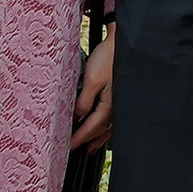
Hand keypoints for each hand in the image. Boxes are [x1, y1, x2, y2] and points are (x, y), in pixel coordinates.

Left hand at [73, 35, 115, 150]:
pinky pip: (113, 118)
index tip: (68, 147)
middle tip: (75, 148)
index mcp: (109, 107)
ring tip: (90, 147)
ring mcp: (121, 102)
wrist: (124, 43)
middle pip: (99, 129)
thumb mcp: (91, 81)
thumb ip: (83, 103)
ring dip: (97, 136)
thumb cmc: (109, 59)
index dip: (78, 138)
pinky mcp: (121, 95)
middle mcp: (117, 108)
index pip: (90, 128)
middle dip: (86, 139)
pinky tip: (105, 129)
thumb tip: (75, 118)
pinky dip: (106, 126)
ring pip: (108, 126)